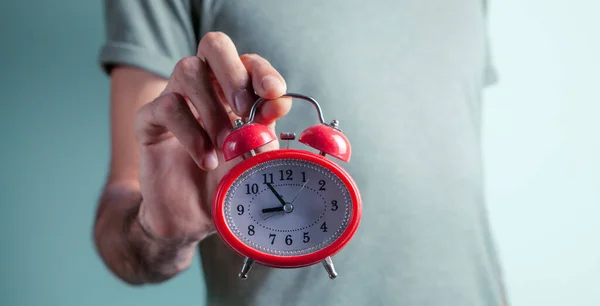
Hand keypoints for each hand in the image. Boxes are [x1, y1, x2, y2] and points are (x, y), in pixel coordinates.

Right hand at [135, 32, 291, 240]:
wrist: (191, 218)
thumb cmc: (225, 183)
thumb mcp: (254, 157)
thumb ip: (266, 129)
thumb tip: (280, 101)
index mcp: (233, 92)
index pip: (247, 61)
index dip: (261, 70)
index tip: (274, 93)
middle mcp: (204, 88)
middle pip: (213, 46)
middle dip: (233, 72)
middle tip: (244, 109)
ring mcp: (174, 99)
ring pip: (187, 70)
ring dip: (212, 108)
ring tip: (226, 146)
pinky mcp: (149, 121)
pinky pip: (166, 107)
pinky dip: (192, 134)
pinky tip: (206, 160)